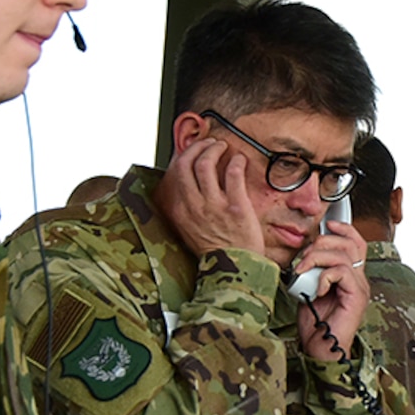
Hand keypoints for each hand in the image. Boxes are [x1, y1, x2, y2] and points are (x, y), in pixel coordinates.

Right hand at [153, 138, 263, 258]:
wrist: (234, 269)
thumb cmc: (216, 251)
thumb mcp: (190, 229)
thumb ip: (187, 207)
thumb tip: (191, 184)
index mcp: (180, 210)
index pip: (175, 172)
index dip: (185, 155)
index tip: (193, 151)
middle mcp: (193, 206)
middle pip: (188, 163)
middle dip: (199, 147)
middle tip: (209, 144)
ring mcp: (214, 206)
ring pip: (206, 164)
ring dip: (215, 149)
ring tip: (222, 147)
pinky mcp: (236, 207)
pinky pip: (232, 174)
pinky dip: (235, 161)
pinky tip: (238, 159)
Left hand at [291, 219, 368, 358]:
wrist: (321, 350)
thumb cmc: (315, 325)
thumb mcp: (308, 290)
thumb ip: (311, 272)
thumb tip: (303, 255)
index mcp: (350, 276)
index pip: (355, 242)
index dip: (343, 229)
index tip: (327, 225)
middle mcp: (358, 279)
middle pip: (348, 243)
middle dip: (321, 243)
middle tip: (303, 258)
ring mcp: (359, 287)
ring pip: (342, 255)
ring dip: (316, 259)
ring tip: (302, 272)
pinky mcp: (356, 296)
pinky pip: (341, 272)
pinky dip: (323, 276)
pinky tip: (316, 289)